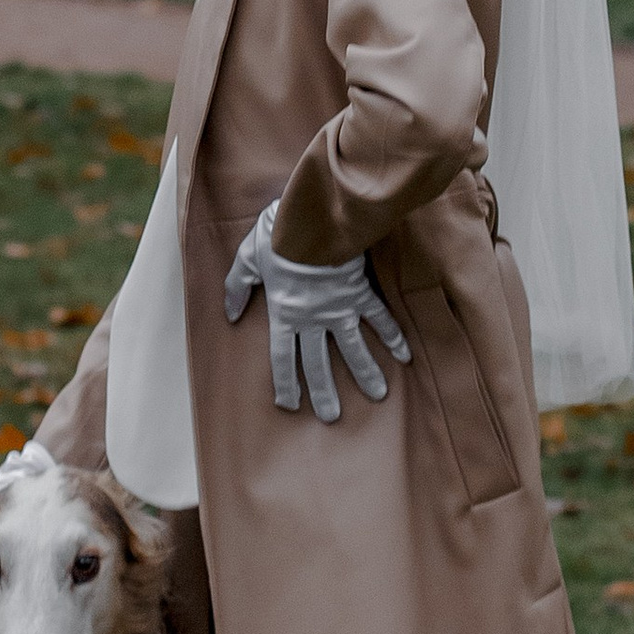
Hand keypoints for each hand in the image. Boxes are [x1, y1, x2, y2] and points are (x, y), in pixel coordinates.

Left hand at [222, 204, 411, 421]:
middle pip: (318, 363)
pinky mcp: (359, 293)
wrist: (314, 217)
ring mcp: (339, 308)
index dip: (285, 383)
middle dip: (324, 392)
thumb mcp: (247, 259)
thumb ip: (237, 288)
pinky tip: (403, 356)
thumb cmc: (277, 236)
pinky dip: (392, 336)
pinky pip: (379, 318)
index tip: (290, 405)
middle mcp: (313, 318)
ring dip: (366, 374)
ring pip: (354, 349)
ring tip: (377, 396)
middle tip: (331, 416)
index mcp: (284, 313)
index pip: (283, 357)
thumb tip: (229, 314)